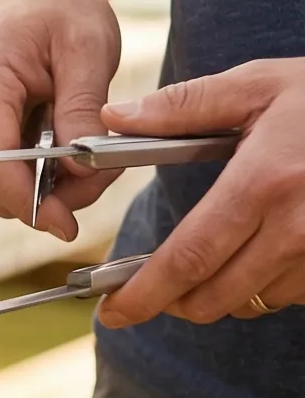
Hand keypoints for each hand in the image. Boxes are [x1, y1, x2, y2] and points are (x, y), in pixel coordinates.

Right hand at [0, 0, 124, 239]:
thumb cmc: (61, 5)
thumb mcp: (87, 49)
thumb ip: (82, 109)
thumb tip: (80, 168)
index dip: (29, 203)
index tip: (69, 226)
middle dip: (52, 194)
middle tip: (109, 172)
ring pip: (0, 181)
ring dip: (51, 182)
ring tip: (99, 154)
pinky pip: (3, 166)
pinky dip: (41, 168)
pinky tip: (74, 145)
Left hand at [96, 60, 304, 326]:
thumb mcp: (260, 85)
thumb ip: (184, 105)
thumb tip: (113, 116)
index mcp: (264, 181)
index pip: (187, 258)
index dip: (142, 295)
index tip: (110, 313)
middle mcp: (298, 225)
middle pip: (214, 296)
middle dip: (173, 303)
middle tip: (148, 292)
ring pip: (252, 301)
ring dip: (222, 292)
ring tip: (215, 257)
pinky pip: (292, 295)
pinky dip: (267, 284)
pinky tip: (264, 251)